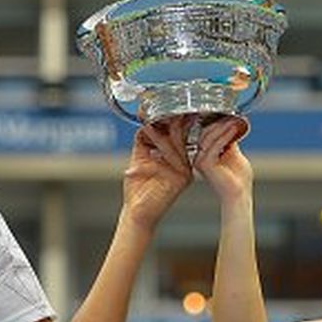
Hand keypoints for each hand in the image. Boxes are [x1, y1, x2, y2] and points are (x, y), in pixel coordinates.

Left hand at [121, 115, 193, 229]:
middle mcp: (183, 165)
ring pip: (175, 142)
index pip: (176, 136)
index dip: (168, 122)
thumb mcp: (139, 160)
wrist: (136, 212)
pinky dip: (159, 142)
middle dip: (169, 121)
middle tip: (156, 109)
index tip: (157, 109)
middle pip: (179, 136)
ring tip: (147, 124)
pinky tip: (149, 133)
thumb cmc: (138, 192)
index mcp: (176, 161)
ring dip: (159, 131)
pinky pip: (173, 155)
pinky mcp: (182, 178)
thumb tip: (145, 124)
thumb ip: (143, 143)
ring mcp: (184, 171)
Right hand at [191, 116, 250, 203]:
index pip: (207, 134)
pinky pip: (214, 145)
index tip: (228, 116)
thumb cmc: (238, 180)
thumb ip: (229, 141)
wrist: (240, 194)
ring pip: (209, 137)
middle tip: (231, 117)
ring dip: (222, 127)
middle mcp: (200, 158)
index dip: (217, 124)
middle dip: (219, 124)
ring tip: (233, 121)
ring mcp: (201, 161)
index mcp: (205, 156)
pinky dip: (224, 135)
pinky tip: (233, 129)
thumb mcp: (234, 154)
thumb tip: (229, 126)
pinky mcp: (205, 164)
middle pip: (205, 134)